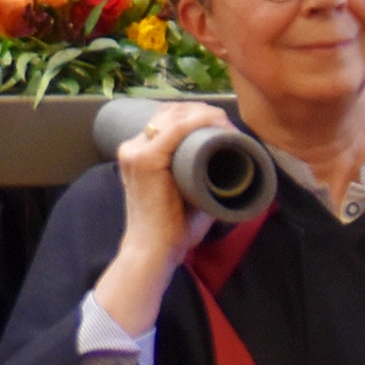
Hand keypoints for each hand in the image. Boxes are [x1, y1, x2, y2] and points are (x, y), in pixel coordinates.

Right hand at [91, 103, 221, 336]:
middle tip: (229, 125)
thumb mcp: (185, 193)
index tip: (223, 125)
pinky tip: (217, 123)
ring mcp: (135, 151)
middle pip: (171, 113)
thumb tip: (231, 167)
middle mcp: (133, 147)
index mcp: (138, 153)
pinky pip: (175, 129)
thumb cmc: (171, 229)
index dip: (196, 115)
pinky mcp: (144, 159)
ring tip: (228, 126)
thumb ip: (199, 178)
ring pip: (174, 116)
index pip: (167, 119)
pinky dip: (199, 122)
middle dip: (202, 112)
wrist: (153, 252)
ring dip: (205, 115)